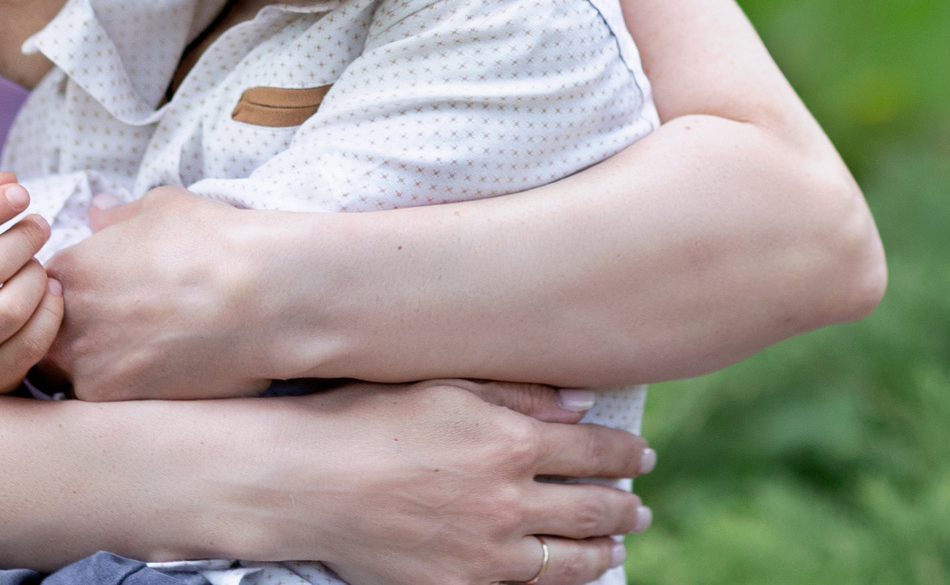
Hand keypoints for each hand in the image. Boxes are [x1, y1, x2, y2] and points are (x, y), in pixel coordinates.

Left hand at [42, 187, 273, 398]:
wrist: (260, 294)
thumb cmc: (212, 241)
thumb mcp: (160, 208)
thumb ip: (118, 216)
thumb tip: (99, 213)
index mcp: (70, 270)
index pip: (43, 291)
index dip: (72, 294)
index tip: (103, 296)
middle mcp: (67, 321)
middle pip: (48, 336)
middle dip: (76, 334)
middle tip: (121, 328)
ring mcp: (88, 366)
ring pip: (74, 374)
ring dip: (98, 366)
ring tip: (146, 352)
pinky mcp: (118, 402)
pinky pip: (106, 401)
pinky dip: (128, 390)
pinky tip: (163, 372)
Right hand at [254, 379, 650, 584]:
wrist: (308, 481)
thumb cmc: (368, 417)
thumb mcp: (444, 383)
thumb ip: (517, 392)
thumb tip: (580, 401)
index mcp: (510, 440)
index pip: (593, 449)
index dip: (624, 453)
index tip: (641, 456)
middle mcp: (509, 500)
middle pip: (592, 509)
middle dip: (624, 507)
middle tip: (639, 507)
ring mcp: (487, 551)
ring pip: (568, 560)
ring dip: (601, 551)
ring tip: (615, 547)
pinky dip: (554, 582)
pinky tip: (561, 576)